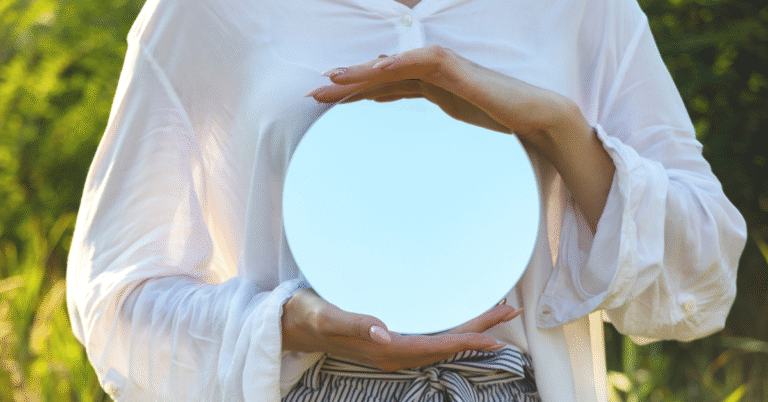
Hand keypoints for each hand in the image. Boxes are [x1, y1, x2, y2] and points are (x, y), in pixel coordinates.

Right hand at [281, 288, 521, 371]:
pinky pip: (428, 336)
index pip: (433, 347)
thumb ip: (354, 323)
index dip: (464, 342)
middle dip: (478, 331)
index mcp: (384, 349)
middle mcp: (394, 352)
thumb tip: (385, 332)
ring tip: (495, 313)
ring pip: (440, 341)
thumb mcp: (326, 315)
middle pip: (445, 345)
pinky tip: (458, 317)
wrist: (293, 324)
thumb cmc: (309, 316)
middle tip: (508, 311)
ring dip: (468, 329)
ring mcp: (392, 347)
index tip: (493, 337)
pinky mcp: (389, 339)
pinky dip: (450, 327)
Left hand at [304, 46, 574, 144]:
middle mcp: (431, 72)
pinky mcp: (459, 71)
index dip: (352, 92)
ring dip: (364, 73)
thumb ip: (421, 101)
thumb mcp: (450, 111)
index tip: (325, 101)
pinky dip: (401, 64)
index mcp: (428, 84)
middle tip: (314, 94)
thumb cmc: (496, 113)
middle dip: (347, 83)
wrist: (533, 115)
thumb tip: (389, 100)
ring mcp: (445, 69)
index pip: (383, 85)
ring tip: (334, 80)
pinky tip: (378, 70)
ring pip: (396, 67)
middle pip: (381, 75)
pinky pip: (425, 64)